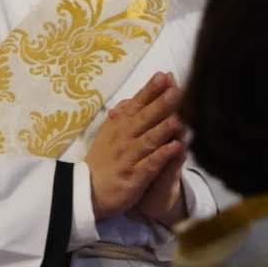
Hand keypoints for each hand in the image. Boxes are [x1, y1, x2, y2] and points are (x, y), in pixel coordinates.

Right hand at [85, 72, 187, 216]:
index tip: (164, 75)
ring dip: (164, 128)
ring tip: (180, 117)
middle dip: (161, 104)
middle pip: (145, 118)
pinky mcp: (134, 177)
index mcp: (119, 125)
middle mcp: (123, 138)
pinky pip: (150, 164)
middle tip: (176, 89)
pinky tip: (177, 147)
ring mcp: (129, 157)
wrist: (87, 191)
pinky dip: (163, 155)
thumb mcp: (109, 133)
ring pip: (149, 140)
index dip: (150, 90)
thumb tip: (133, 97)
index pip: (136, 104)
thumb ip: (123, 115)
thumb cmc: (103, 160)